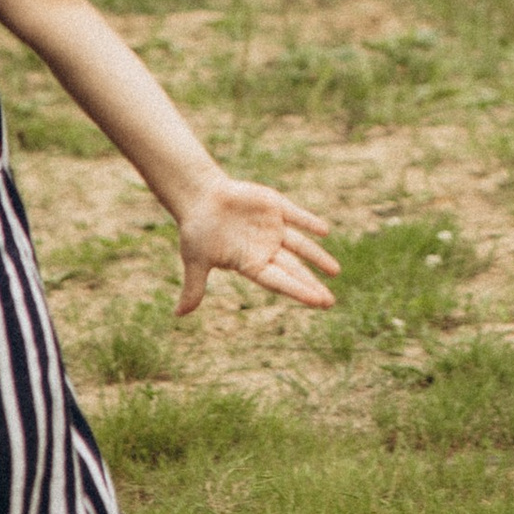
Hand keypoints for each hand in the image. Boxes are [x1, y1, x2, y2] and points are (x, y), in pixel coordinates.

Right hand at [172, 175, 339, 315]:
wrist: (200, 197)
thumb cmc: (197, 230)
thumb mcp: (195, 262)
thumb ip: (193, 288)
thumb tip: (178, 315)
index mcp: (250, 263)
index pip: (279, 282)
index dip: (298, 291)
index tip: (317, 302)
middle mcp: (266, 248)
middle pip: (294, 269)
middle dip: (312, 284)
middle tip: (329, 302)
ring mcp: (273, 228)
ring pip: (300, 245)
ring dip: (318, 256)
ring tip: (335, 271)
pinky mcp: (275, 206)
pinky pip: (296, 216)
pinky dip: (309, 222)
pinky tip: (324, 231)